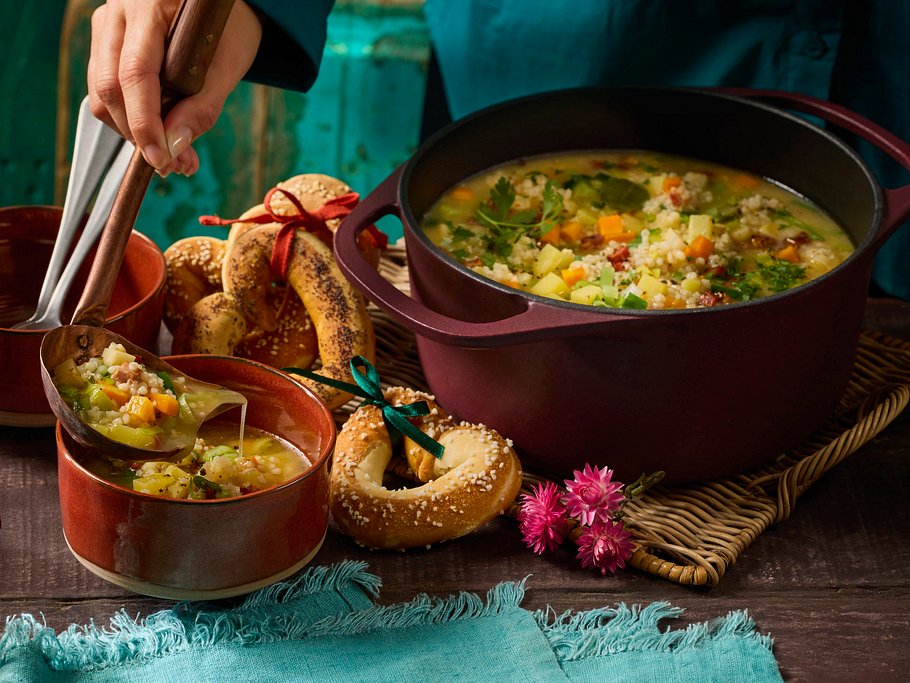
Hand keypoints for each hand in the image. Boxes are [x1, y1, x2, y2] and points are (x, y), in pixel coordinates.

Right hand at [87, 0, 261, 175]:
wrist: (214, 1)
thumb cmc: (226, 25)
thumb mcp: (229, 63)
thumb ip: (202, 106)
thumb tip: (173, 148)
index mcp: (150, 7)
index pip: (135, 74)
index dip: (144, 123)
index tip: (162, 159)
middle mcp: (118, 12)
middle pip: (110, 87)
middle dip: (138, 135)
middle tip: (173, 166)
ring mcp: (106, 24)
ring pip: (101, 92)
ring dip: (132, 132)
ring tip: (173, 155)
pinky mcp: (104, 40)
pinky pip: (105, 88)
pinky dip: (129, 117)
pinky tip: (159, 133)